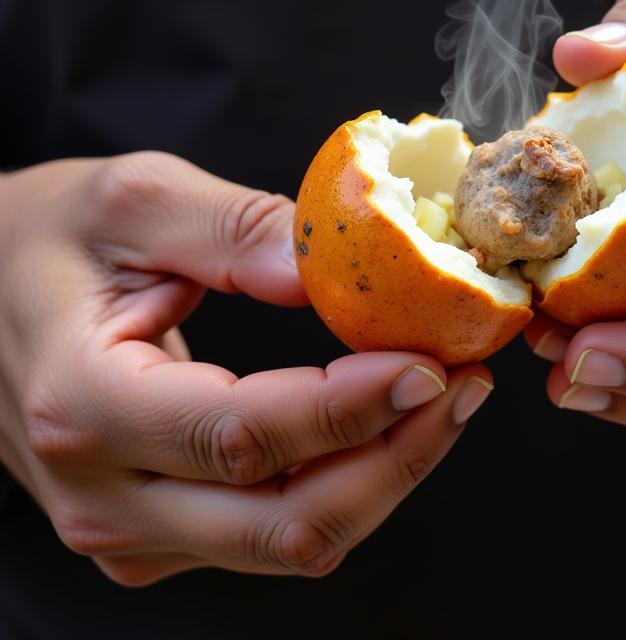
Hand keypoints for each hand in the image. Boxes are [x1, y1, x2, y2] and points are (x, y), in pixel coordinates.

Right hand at [0, 152, 492, 583]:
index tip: (431, 366)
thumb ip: (236, 229)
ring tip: (444, 399)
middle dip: (395, 459)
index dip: (352, 410)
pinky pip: (271, 532)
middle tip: (463, 386)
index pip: (243, 435)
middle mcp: (103, 493)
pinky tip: (384, 424)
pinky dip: (343, 486)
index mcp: (84, 403)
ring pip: (287, 541)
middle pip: (283, 521)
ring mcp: (129, 527)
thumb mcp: (135, 199)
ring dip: (383, 477)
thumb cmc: (48, 236)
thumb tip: (338, 271)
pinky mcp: (156, 531)